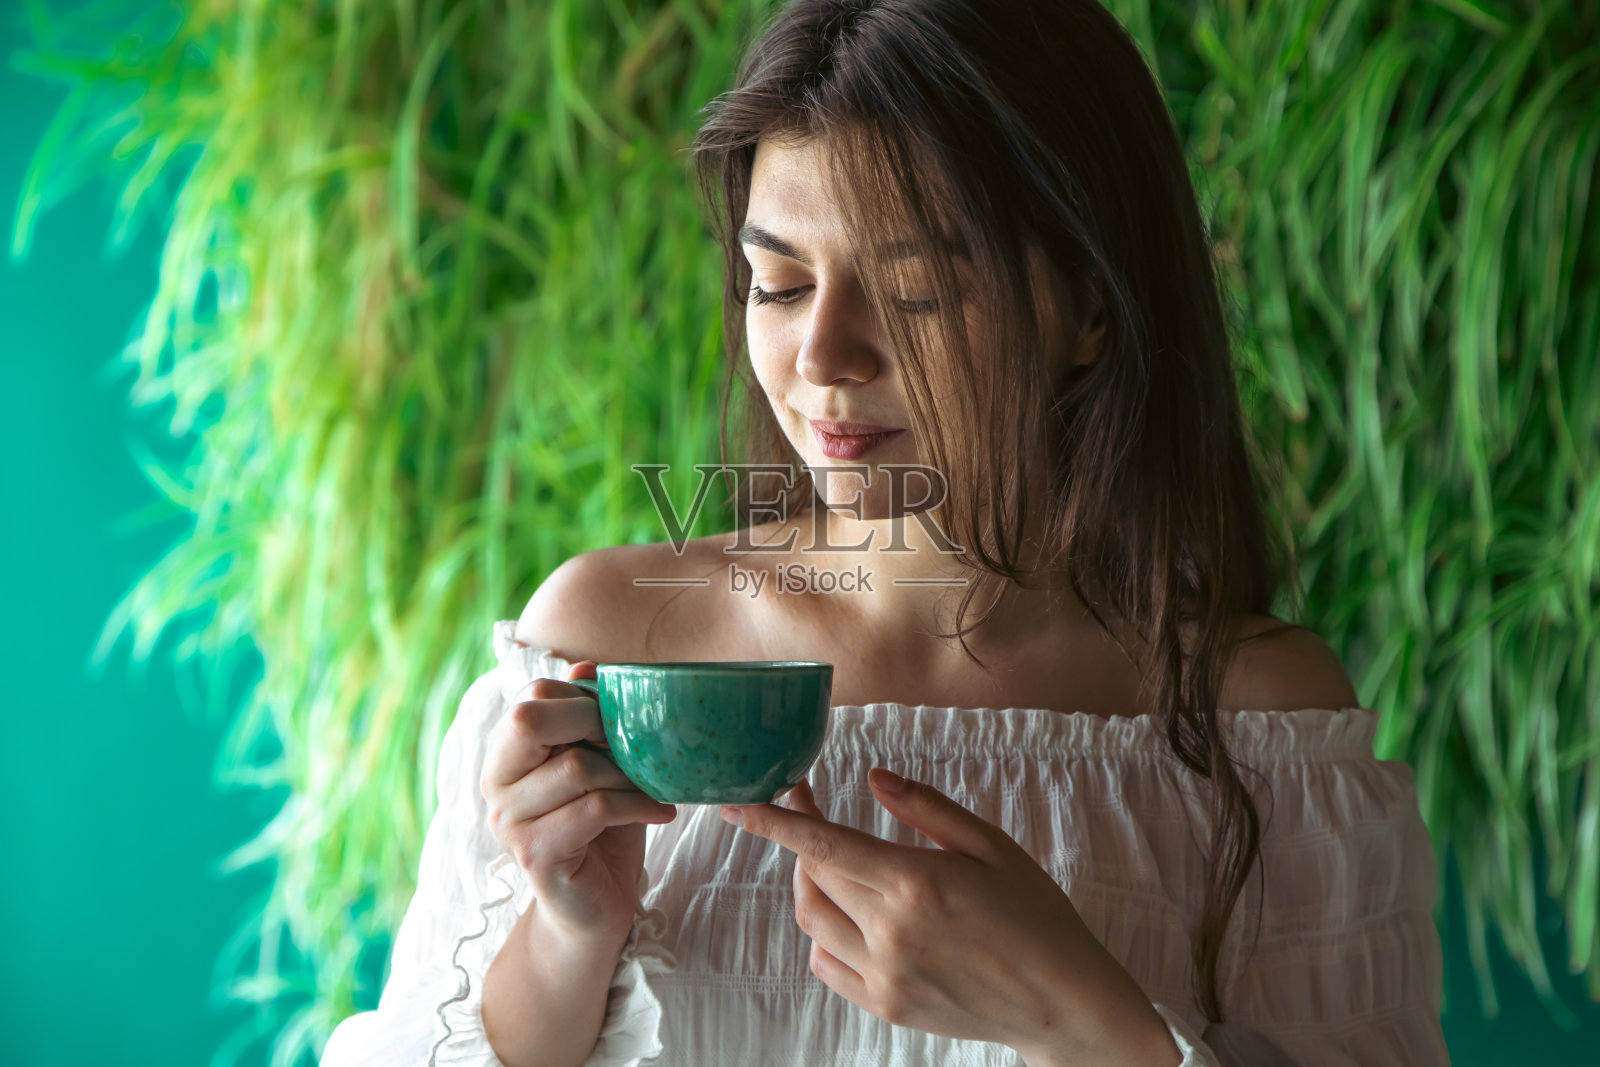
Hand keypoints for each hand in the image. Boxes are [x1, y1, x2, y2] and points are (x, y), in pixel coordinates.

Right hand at [480, 661, 677, 944]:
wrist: (594, 909)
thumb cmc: (600, 830)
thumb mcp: (598, 766)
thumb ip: (588, 720)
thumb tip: (587, 664)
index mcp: (504, 755)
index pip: (531, 698)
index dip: (581, 699)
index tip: (619, 723)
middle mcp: (494, 785)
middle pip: (532, 722)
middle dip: (594, 724)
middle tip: (635, 745)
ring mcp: (509, 822)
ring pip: (576, 769)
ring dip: (629, 774)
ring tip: (656, 784)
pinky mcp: (535, 854)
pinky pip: (593, 810)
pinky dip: (637, 805)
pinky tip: (661, 811)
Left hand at [721, 770, 1167, 1063]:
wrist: (1062, 1000)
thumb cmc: (1036, 915)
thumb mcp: (992, 846)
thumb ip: (926, 809)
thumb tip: (873, 778)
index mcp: (916, 883)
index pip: (824, 844)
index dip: (773, 822)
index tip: (735, 803)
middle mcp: (891, 931)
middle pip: (813, 874)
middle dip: (801, 835)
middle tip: (811, 804)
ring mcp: (884, 975)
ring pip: (812, 919)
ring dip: (809, 882)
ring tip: (833, 858)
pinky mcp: (886, 1005)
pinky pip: (826, 963)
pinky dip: (824, 932)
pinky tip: (852, 914)